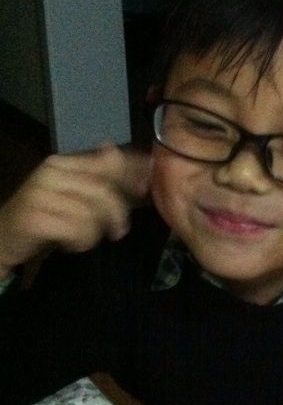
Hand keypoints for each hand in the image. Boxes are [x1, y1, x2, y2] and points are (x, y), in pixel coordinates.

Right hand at [0, 144, 150, 277]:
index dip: (130, 172)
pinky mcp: (33, 218)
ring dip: (95, 231)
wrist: (2, 237)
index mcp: (63, 163)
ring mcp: (39, 194)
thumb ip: (102, 179)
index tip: (146, 186)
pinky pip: (75, 229)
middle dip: (117, 213)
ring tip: (87, 238)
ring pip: (89, 212)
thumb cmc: (46, 214)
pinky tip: (72, 243)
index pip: (105, 162)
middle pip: (101, 190)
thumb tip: (141, 161)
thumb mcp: (75, 195)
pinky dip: (80, 240)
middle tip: (120, 231)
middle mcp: (50, 173)